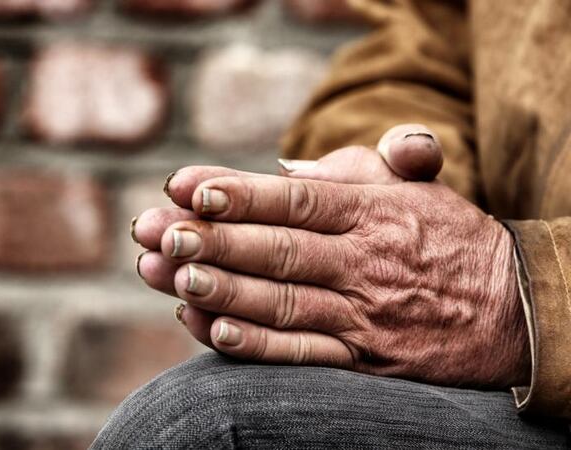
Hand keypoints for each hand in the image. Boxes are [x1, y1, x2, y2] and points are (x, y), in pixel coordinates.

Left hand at [133, 123, 444, 352]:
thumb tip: (287, 165)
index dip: (237, 193)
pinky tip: (213, 329)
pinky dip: (256, 344)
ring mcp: (362, 314)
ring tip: (172, 274)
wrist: (512, 308)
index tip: (185, 185)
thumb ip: (353, 168)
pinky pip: (303, 353)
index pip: (294, 200)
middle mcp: (364, 262)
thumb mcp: (412, 185)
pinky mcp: (363, 359)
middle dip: (214, 240)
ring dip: (222, 290)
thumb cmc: (446, 236)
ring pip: (282, 302)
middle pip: (278, 250)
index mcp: (372, 212)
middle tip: (158, 231)